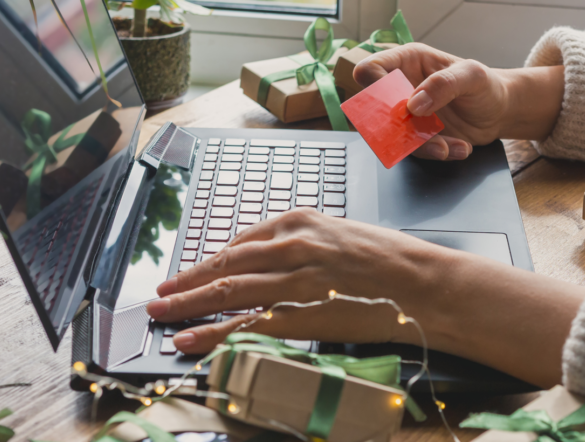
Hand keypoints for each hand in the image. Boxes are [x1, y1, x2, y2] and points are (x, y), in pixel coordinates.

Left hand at [146, 208, 459, 353]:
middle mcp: (290, 245)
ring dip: (188, 305)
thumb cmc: (392, 259)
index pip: (240, 242)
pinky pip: (247, 325)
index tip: (190, 273)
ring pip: (227, 293)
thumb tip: (274, 259)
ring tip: (161, 316)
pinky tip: (191, 341)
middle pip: (224, 266)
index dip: (208, 261)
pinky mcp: (302, 313)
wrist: (424, 282)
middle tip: (160, 295)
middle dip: (186, 282)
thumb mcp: (342, 234)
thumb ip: (304, 243)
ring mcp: (293, 280)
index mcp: (299, 221)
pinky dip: (213, 334)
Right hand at [353, 44, 564, 161]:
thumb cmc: (486, 85)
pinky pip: (415, 151)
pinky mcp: (417, 137)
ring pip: (394, 136)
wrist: (500, 112)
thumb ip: (443, 84)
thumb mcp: (472, 76)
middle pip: (375, 109)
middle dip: (395, 127)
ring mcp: (408, 115)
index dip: (374, 88)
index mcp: (407, 61)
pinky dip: (437, 152)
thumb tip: (413, 103)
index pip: (371, 70)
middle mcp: (402, 88)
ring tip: (448, 145)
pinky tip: (458, 147)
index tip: (397, 104)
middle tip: (420, 130)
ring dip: (421, 145)